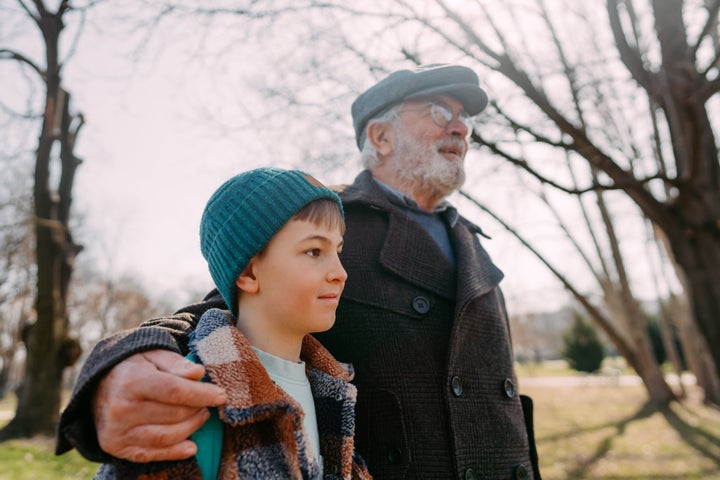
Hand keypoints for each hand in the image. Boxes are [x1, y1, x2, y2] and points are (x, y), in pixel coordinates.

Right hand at [93, 349, 226, 462]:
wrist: (98, 385)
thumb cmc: (134, 367)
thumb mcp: (153, 354)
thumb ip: (176, 363)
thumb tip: (199, 373)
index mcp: (131, 381)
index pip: (174, 391)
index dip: (201, 394)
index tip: (221, 395)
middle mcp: (121, 409)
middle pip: (173, 414)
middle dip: (198, 409)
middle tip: (209, 404)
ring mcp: (117, 431)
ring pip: (166, 437)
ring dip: (191, 428)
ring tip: (201, 416)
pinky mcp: (116, 447)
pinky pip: (152, 454)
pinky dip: (175, 452)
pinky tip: (191, 445)